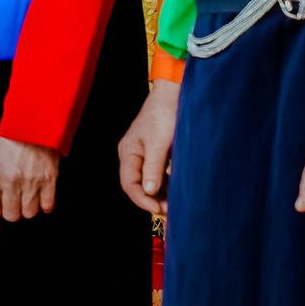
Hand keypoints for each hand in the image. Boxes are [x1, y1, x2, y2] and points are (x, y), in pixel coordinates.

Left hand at [0, 137, 59, 237]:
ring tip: (28, 195)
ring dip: (28, 208)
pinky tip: (42, 196)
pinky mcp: (49, 180)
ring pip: (29, 213)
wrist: (34, 124)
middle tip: (14, 202)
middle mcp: (12, 181)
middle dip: (12, 212)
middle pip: (11, 215)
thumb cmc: (13, 141)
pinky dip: (44, 205)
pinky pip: (47, 206)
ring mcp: (31, 182)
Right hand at [117, 79, 177, 215]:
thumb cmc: (165, 114)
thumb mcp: (160, 143)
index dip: (141, 200)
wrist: (174, 94)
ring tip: (175, 205)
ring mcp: (144, 154)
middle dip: (152, 200)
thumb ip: (153, 168)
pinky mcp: (156, 153)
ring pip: (148, 181)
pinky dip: (166, 185)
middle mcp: (133, 155)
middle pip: (137, 185)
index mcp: (128, 152)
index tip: (158, 210)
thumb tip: (148, 191)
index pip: (129, 184)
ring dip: (160, 194)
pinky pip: (157, 174)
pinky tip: (176, 192)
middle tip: (170, 212)